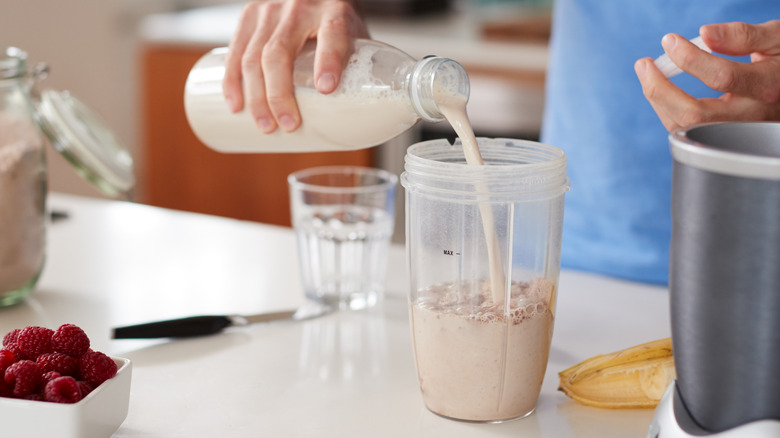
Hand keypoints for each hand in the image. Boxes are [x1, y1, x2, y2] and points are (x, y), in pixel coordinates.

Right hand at [222, 0, 368, 133]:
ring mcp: (270, 10)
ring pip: (253, 57)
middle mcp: (300, 7)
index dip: (328, 61)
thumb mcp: (355, 37)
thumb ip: (355, 68)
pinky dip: (232, 82)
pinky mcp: (250, 15)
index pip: (332, 33)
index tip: (326, 89)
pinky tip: (236, 105)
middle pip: (279, 53)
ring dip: (256, 97)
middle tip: (289, 125)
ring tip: (266, 125)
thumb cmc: (339, 23)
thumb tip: (358, 119)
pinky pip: (235, 51)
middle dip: (279, 95)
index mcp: (334, 11)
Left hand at [635, 20, 779, 131]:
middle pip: (695, 114)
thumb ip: (744, 36)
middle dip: (660, 89)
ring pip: (686, 128)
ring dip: (659, 100)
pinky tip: (663, 89)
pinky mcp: (723, 136)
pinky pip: (688, 129)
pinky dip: (668, 109)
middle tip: (644, 64)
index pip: (723, 77)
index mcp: (769, 86)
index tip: (670, 41)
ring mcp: (736, 131)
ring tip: (648, 72)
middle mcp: (753, 115)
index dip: (691, 58)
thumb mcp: (778, 38)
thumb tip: (705, 33)